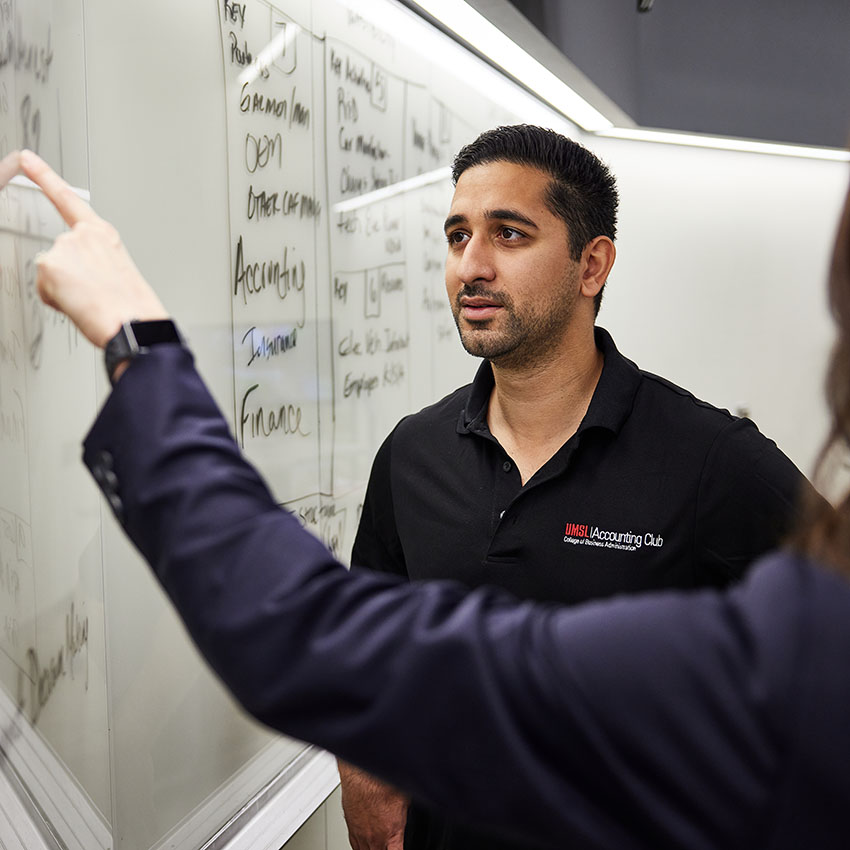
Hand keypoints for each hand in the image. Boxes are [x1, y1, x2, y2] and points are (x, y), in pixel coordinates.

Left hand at [18, 149, 167, 347]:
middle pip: (59, 254)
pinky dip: (57, 300)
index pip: (67, 199)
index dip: (44, 176)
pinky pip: (44, 288)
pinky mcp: (50, 264)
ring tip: (89, 300)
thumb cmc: (132, 306)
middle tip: (93, 294)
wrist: (132, 321)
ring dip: (64, 289)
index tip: (28, 159)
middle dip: (69, 276)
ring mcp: (65, 247)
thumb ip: (93, 264)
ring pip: (51, 272)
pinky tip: (78, 304)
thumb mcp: (118, 275)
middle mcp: (82, 235)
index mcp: (103, 235)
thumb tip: (77, 277)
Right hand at [338, 762, 408, 849]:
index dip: (401, 849)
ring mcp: (361, 835)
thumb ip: (409, 811)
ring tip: (380, 844)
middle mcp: (375, 838)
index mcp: (392, 833)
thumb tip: (423, 801)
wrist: (361, 776)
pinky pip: (356, 846)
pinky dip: (362, 846)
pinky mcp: (351, 828)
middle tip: (391, 843)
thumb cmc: (380, 784)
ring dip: (374, 849)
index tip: (401, 845)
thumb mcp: (405, 799)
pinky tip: (367, 842)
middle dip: (386, 849)